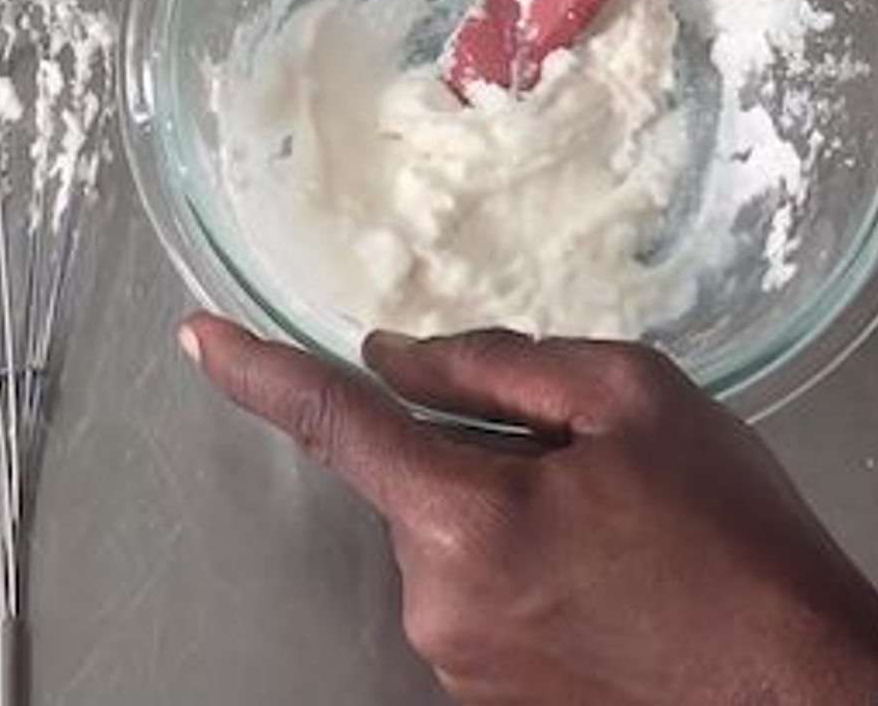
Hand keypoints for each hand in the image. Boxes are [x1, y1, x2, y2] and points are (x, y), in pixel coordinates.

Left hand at [179, 315, 877, 704]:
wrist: (809, 695)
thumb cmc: (735, 544)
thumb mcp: (634, 403)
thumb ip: (493, 367)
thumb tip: (391, 356)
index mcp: (462, 520)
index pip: (329, 424)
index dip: (255, 371)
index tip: (197, 337)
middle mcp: (435, 604)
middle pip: (415, 482)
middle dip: (476, 457)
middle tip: (591, 478)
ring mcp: (457, 666)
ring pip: (446, 540)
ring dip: (503, 516)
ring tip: (615, 542)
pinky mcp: (483, 702)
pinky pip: (471, 598)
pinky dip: (515, 571)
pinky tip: (600, 582)